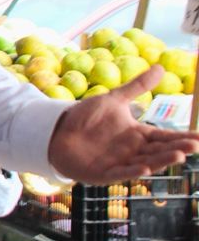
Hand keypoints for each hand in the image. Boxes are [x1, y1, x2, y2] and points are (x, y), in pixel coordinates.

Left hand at [47, 66, 198, 182]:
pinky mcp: (102, 173)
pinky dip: (132, 171)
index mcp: (137, 135)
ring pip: (145, 162)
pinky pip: (120, 173)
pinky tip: (145, 167)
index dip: (181, 137)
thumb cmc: (86, 118)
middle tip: (194, 146)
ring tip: (178, 156)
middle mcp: (132, 151)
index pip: (164, 136)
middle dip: (176, 149)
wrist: (56, 130)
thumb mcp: (114, 100)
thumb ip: (137, 87)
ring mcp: (118, 163)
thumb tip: (161, 67)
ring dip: (160, 161)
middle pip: (158, 150)